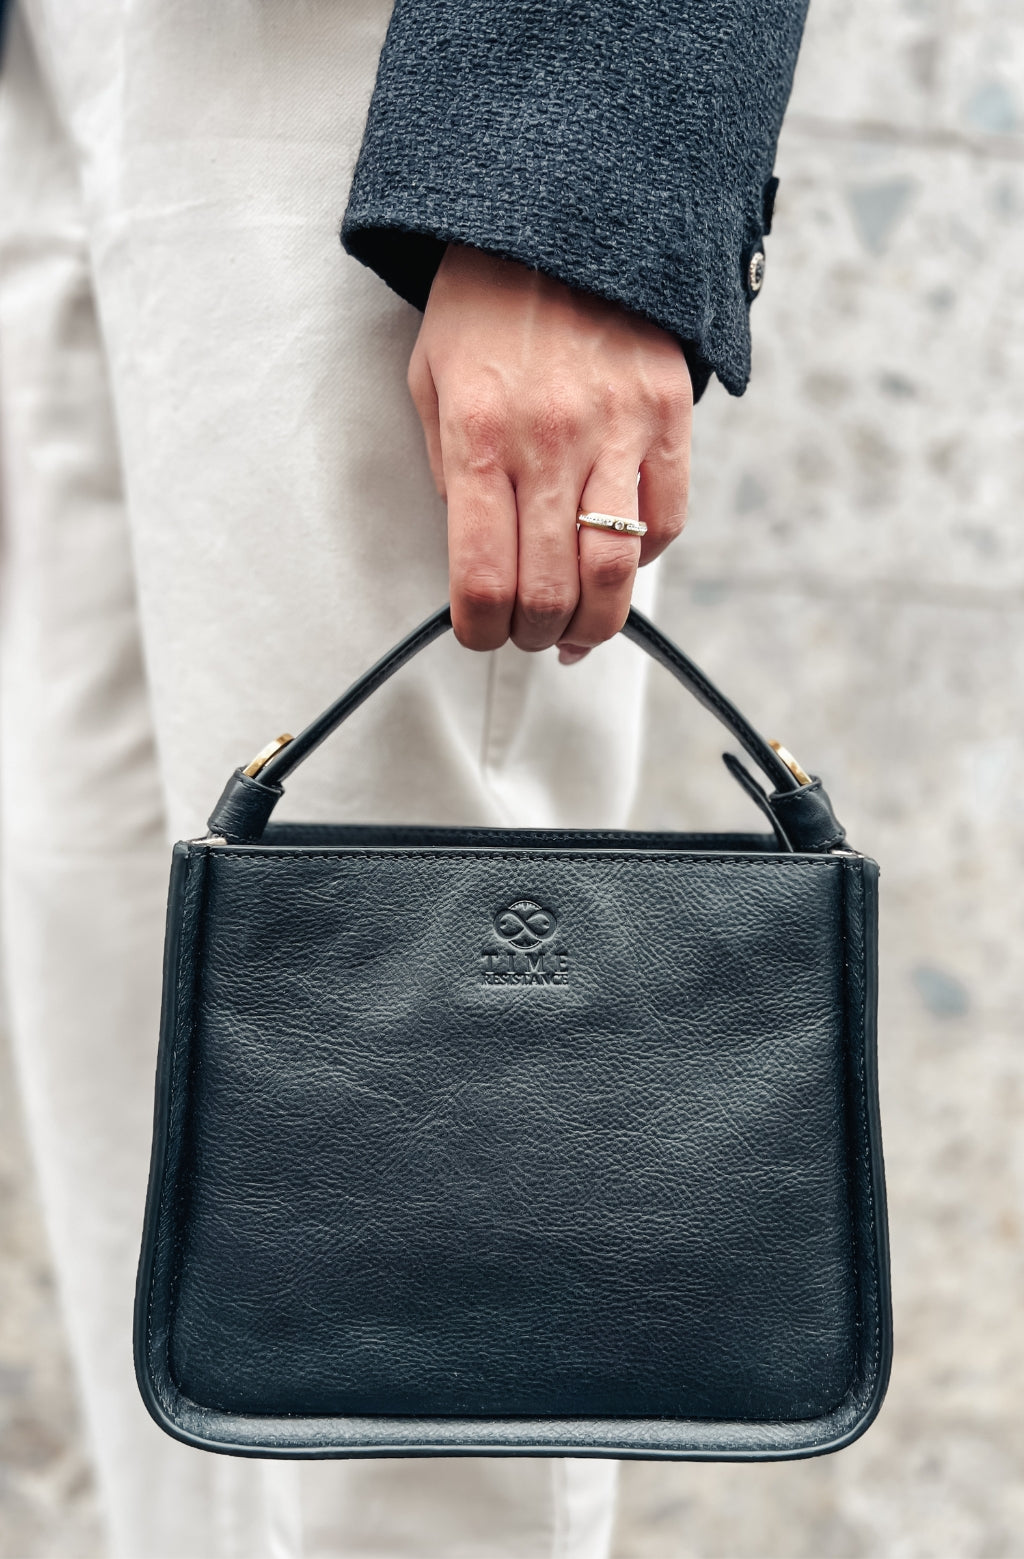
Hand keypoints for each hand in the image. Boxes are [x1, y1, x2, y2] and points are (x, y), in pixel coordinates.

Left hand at [407, 245, 691, 659]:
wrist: (560, 209)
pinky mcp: (668, 414)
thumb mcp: (430, 379)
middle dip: (531, 636)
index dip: (479, 632)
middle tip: (526, 634)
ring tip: (575, 627)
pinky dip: (640, 561)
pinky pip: (666, 523)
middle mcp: (548, 441)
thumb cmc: (482, 301)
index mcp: (477, 435)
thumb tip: (479, 555)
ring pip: (614, 575)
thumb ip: (447, 471)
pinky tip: (614, 559)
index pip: (481, 579)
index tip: (478, 633)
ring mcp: (616, 429)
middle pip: (549, 593)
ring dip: (592, 623)